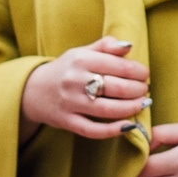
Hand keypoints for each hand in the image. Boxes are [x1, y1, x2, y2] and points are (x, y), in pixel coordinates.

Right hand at [20, 39, 149, 139]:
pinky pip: (94, 130)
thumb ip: (105, 47)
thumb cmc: (65, 70)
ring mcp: (70, 103)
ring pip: (108, 110)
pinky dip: (113, 130)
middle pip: (117, 88)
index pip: (118, 65)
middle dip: (138, 90)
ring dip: (132, 108)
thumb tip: (129, 46)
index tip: (144, 75)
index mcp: (80, 60)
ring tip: (143, 104)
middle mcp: (74, 80)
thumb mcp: (81, 52)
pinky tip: (128, 126)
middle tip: (145, 90)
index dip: (138, 71)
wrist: (32, 90)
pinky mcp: (67, 121)